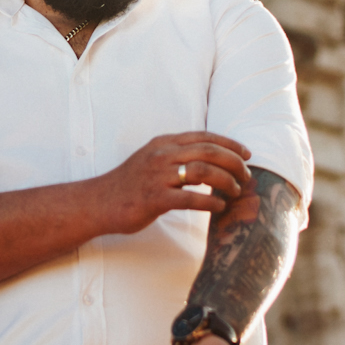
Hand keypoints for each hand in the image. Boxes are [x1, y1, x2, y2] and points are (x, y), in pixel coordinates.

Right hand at [95, 133, 251, 234]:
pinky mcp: (154, 199)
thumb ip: (176, 155)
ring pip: (203, 172)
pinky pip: (190, 198)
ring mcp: (157, 176)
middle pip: (209, 152)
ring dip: (226, 182)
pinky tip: (219, 207)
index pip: (204, 137)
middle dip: (234, 163)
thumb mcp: (152, 160)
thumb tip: (210, 160)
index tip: (246, 154)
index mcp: (163, 143)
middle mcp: (162, 155)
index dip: (229, 143)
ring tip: (235, 192)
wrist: (98, 202)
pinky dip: (210, 202)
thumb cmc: (130, 184)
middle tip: (246, 176)